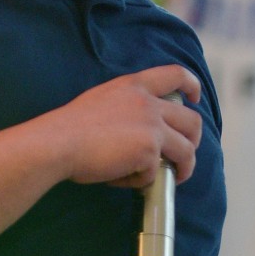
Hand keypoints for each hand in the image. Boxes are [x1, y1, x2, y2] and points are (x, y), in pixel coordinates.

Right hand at [46, 64, 202, 187]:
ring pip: (187, 150)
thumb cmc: (71, 125)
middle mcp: (148, 103)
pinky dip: (142, 180)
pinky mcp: (149, 151)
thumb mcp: (103, 99)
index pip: (176, 74)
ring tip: (173, 177)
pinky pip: (155, 172)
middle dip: (194, 141)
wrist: (59, 141)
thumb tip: (139, 129)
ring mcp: (152, 126)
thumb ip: (127, 105)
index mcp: (135, 85)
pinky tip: (122, 179)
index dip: (192, 85)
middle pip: (192, 121)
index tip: (195, 98)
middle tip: (184, 154)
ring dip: (183, 168)